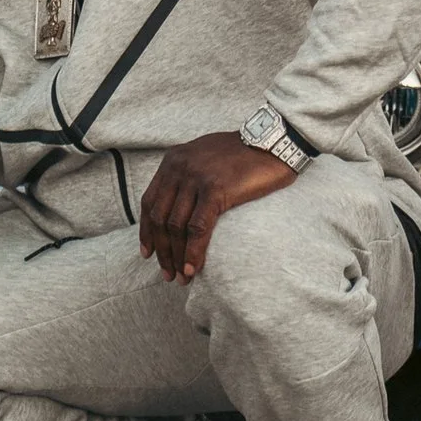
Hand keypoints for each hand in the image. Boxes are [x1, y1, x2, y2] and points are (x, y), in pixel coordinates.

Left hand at [138, 132, 295, 282]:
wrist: (274, 143)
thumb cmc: (245, 154)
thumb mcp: (206, 158)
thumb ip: (189, 176)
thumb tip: (181, 207)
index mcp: (173, 160)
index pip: (149, 202)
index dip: (147, 232)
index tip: (148, 254)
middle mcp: (179, 168)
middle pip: (159, 218)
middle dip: (161, 251)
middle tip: (168, 274)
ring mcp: (196, 178)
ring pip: (176, 226)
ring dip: (176, 257)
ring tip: (182, 277)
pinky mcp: (215, 189)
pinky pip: (197, 228)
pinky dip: (193, 252)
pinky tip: (194, 268)